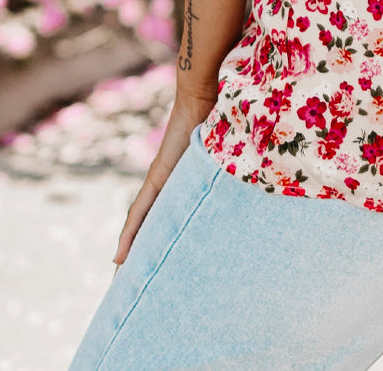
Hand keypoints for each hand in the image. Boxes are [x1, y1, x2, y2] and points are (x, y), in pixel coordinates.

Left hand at [112, 89, 216, 270]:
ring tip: (123, 276)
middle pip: (150, 227)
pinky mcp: (157, 176)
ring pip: (141, 224)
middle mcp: (168, 185)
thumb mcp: (226, 158)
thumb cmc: (220, 120)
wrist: (203, 96)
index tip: (157, 268)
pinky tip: (120, 255)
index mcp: (183, 185)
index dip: (161, 243)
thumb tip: (262, 181)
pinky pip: (140, 212)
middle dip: (143, 255)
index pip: (167, 219)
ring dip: (132, 250)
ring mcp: (160, 180)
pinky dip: (130, 233)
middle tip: (135, 285)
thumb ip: (231, 172)